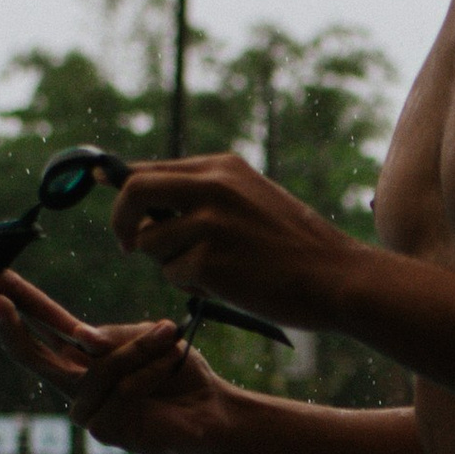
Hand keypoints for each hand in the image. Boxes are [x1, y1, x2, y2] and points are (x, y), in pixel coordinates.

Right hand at [0, 273, 231, 453]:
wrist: (213, 410)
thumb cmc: (181, 373)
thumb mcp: (148, 338)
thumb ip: (113, 337)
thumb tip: (81, 339)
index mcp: (84, 355)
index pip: (46, 324)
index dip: (21, 300)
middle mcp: (78, 383)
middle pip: (33, 355)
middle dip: (13, 326)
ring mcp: (87, 409)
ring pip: (100, 366)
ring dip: (141, 349)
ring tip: (171, 337)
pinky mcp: (102, 428)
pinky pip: (122, 388)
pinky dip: (151, 371)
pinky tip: (171, 368)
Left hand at [106, 154, 359, 329]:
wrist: (336, 277)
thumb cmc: (295, 249)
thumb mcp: (251, 201)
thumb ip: (204, 197)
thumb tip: (145, 209)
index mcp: (222, 168)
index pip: (151, 169)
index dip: (123, 190)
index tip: (118, 211)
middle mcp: (212, 186)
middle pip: (134, 190)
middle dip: (121, 220)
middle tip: (127, 244)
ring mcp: (210, 222)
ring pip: (152, 242)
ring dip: (169, 263)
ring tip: (213, 271)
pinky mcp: (209, 259)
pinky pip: (173, 274)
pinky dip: (191, 285)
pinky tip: (229, 284)